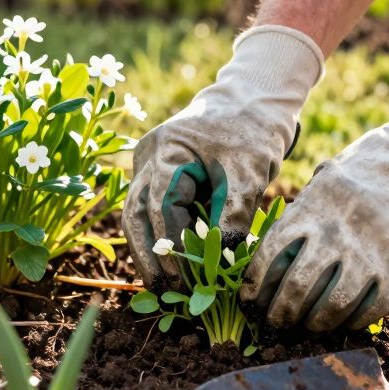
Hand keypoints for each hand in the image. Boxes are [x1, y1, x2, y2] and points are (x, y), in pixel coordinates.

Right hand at [122, 26, 323, 289]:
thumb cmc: (252, 130)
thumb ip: (235, 211)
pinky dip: (159, 236)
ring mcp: (148, 165)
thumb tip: (224, 259)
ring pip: (137, 214)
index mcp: (166, 148)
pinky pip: (151, 210)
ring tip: (162, 285)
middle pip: (136, 212)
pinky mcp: (158, 175)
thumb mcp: (250, 169)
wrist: (251, 100)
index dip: (170, 242)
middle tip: (163, 289)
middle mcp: (148, 156)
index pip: (160, 203)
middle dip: (149, 253)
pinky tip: (170, 264)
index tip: (182, 276)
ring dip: (148, 249)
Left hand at [240, 72, 388, 330]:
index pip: (272, 254)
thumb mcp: (330, 176)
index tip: (251, 298)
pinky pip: (368, 311)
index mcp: (315, 205)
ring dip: (313, 323)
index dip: (256, 283)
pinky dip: (349, 321)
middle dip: (280, 312)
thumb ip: (305, 211)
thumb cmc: (376, 166)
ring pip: (330, 307)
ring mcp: (373, 255)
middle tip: (275, 322)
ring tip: (307, 325)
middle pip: (296, 287)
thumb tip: (274, 252)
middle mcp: (339, 233)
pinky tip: (342, 319)